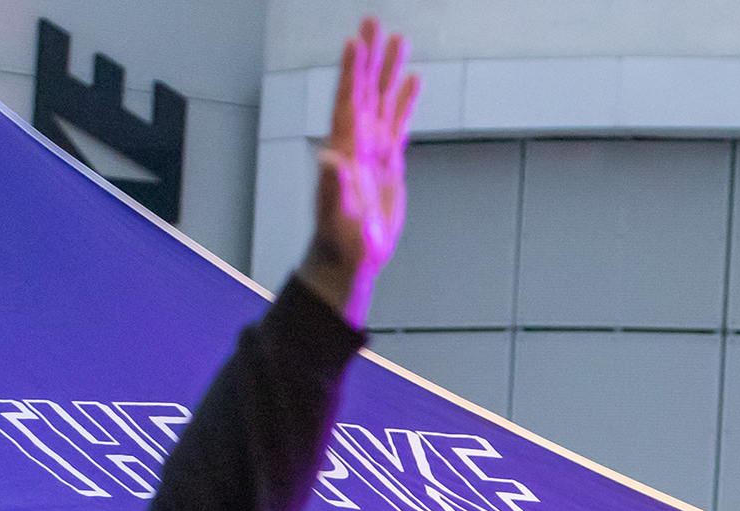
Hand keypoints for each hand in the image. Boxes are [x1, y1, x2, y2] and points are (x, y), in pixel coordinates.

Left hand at [297, 19, 419, 327]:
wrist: (352, 257)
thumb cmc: (339, 239)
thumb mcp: (334, 213)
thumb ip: (330, 185)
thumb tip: (327, 158)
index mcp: (345, 149)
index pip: (347, 101)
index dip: (350, 72)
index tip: (355, 42)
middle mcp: (358, 143)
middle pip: (365, 90)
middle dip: (370, 57)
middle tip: (374, 23)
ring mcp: (374, 151)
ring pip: (383, 101)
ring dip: (389, 72)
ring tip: (400, 41)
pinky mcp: (389, 163)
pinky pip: (398, 124)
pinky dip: (404, 102)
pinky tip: (412, 82)